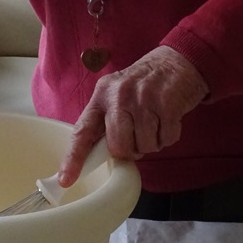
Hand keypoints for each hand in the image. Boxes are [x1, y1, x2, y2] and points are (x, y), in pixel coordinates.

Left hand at [58, 46, 208, 186]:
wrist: (177, 61)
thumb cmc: (145, 84)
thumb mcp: (118, 93)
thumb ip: (107, 120)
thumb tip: (101, 155)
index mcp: (102, 95)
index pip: (82, 130)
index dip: (73, 158)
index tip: (65, 180)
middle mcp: (119, 95)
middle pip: (118, 146)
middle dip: (131, 149)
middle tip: (138, 135)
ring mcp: (143, 99)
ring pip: (145, 146)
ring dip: (153, 142)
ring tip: (155, 121)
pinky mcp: (167, 104)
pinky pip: (166, 140)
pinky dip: (169, 136)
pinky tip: (168, 118)